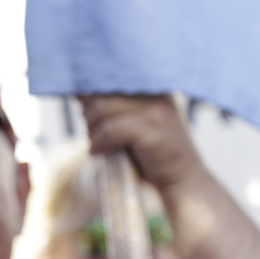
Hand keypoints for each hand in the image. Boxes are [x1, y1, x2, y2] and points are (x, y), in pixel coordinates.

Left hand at [78, 95, 208, 194]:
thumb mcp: (131, 124)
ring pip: (104, 111)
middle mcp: (155, 95)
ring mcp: (156, 112)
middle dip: (88, 115)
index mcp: (151, 89)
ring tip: (96, 143)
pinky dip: (98, 142)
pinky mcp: (153, 131)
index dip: (90, 93)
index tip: (80, 105)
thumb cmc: (150, 153)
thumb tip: (79, 93)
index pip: (111, 79)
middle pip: (103, 95)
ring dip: (91, 130)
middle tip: (91, 132)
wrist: (180, 179)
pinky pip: (111, 130)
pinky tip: (96, 152)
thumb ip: (112, 108)